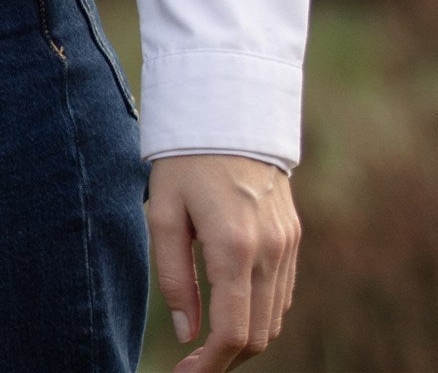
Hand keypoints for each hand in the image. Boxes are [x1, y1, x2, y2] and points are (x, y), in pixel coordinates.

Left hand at [148, 154, 299, 368]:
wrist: (228, 107)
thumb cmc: (183, 158)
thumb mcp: (162, 212)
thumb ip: (173, 277)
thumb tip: (187, 334)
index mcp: (233, 247)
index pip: (232, 333)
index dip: (210, 365)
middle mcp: (269, 250)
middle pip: (259, 335)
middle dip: (227, 359)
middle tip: (193, 365)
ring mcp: (287, 243)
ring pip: (275, 318)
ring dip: (245, 338)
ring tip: (208, 340)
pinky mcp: (293, 234)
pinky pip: (281, 291)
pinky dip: (261, 311)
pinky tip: (232, 307)